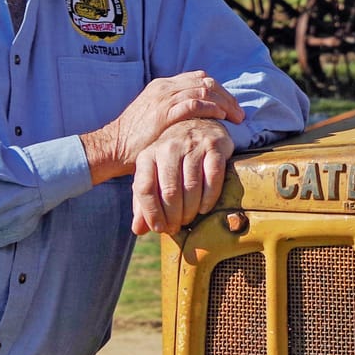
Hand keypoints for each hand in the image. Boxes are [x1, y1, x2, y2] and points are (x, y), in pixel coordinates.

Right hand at [84, 70, 244, 182]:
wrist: (114, 146)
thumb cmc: (136, 138)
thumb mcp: (156, 116)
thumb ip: (174, 111)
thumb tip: (198, 116)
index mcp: (163, 85)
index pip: (199, 78)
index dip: (219, 90)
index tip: (231, 106)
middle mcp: (165, 87)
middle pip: (206, 82)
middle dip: (227, 96)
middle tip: (239, 113)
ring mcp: (164, 98)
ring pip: (204, 90)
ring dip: (225, 103)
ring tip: (236, 117)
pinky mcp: (164, 113)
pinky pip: (194, 104)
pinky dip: (211, 108)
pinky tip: (221, 117)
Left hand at [131, 118, 234, 234]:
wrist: (198, 125)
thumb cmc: (172, 158)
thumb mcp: (154, 175)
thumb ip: (144, 202)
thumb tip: (139, 230)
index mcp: (148, 155)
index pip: (145, 188)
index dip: (151, 212)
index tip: (159, 228)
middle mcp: (168, 148)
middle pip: (169, 191)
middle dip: (173, 215)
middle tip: (177, 227)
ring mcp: (193, 145)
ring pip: (191, 186)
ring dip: (190, 210)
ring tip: (189, 219)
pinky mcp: (215, 147)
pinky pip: (213, 177)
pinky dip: (209, 197)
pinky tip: (205, 208)